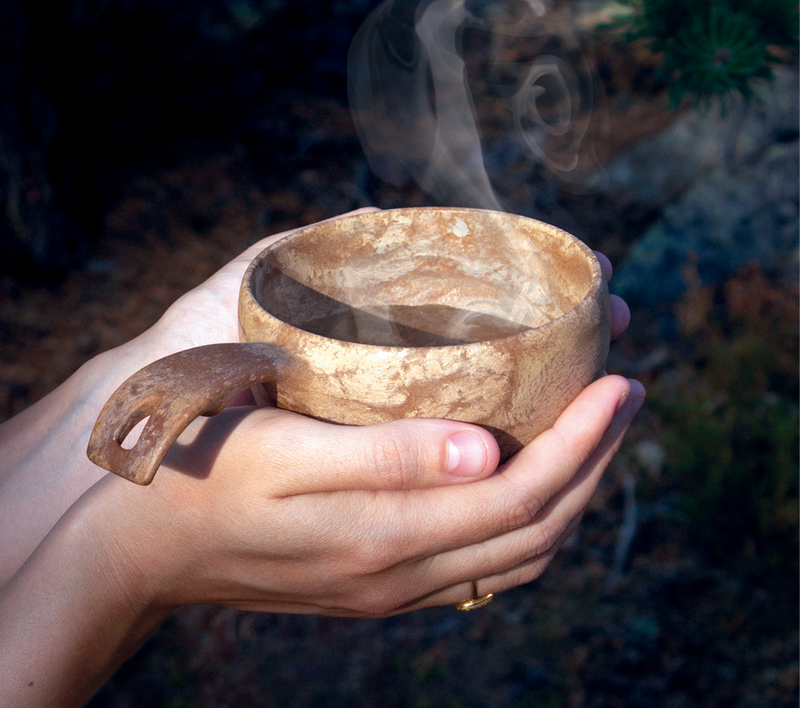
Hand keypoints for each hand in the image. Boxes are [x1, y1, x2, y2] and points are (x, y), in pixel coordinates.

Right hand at [92, 374, 643, 618]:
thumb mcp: (290, 457)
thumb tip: (489, 450)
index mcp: (390, 536)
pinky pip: (484, 566)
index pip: (522, 494)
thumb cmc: (213, 480)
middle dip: (594, 462)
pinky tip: (526, 480)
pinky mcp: (381, 583)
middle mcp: (406, 573)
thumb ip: (390, 457)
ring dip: (570, 494)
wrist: (151, 551)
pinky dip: (526, 521)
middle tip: (624, 395)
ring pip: (518, 553)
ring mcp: (396, 586)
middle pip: (537, 527)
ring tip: (594, 434)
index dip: (582, 441)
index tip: (619, 383)